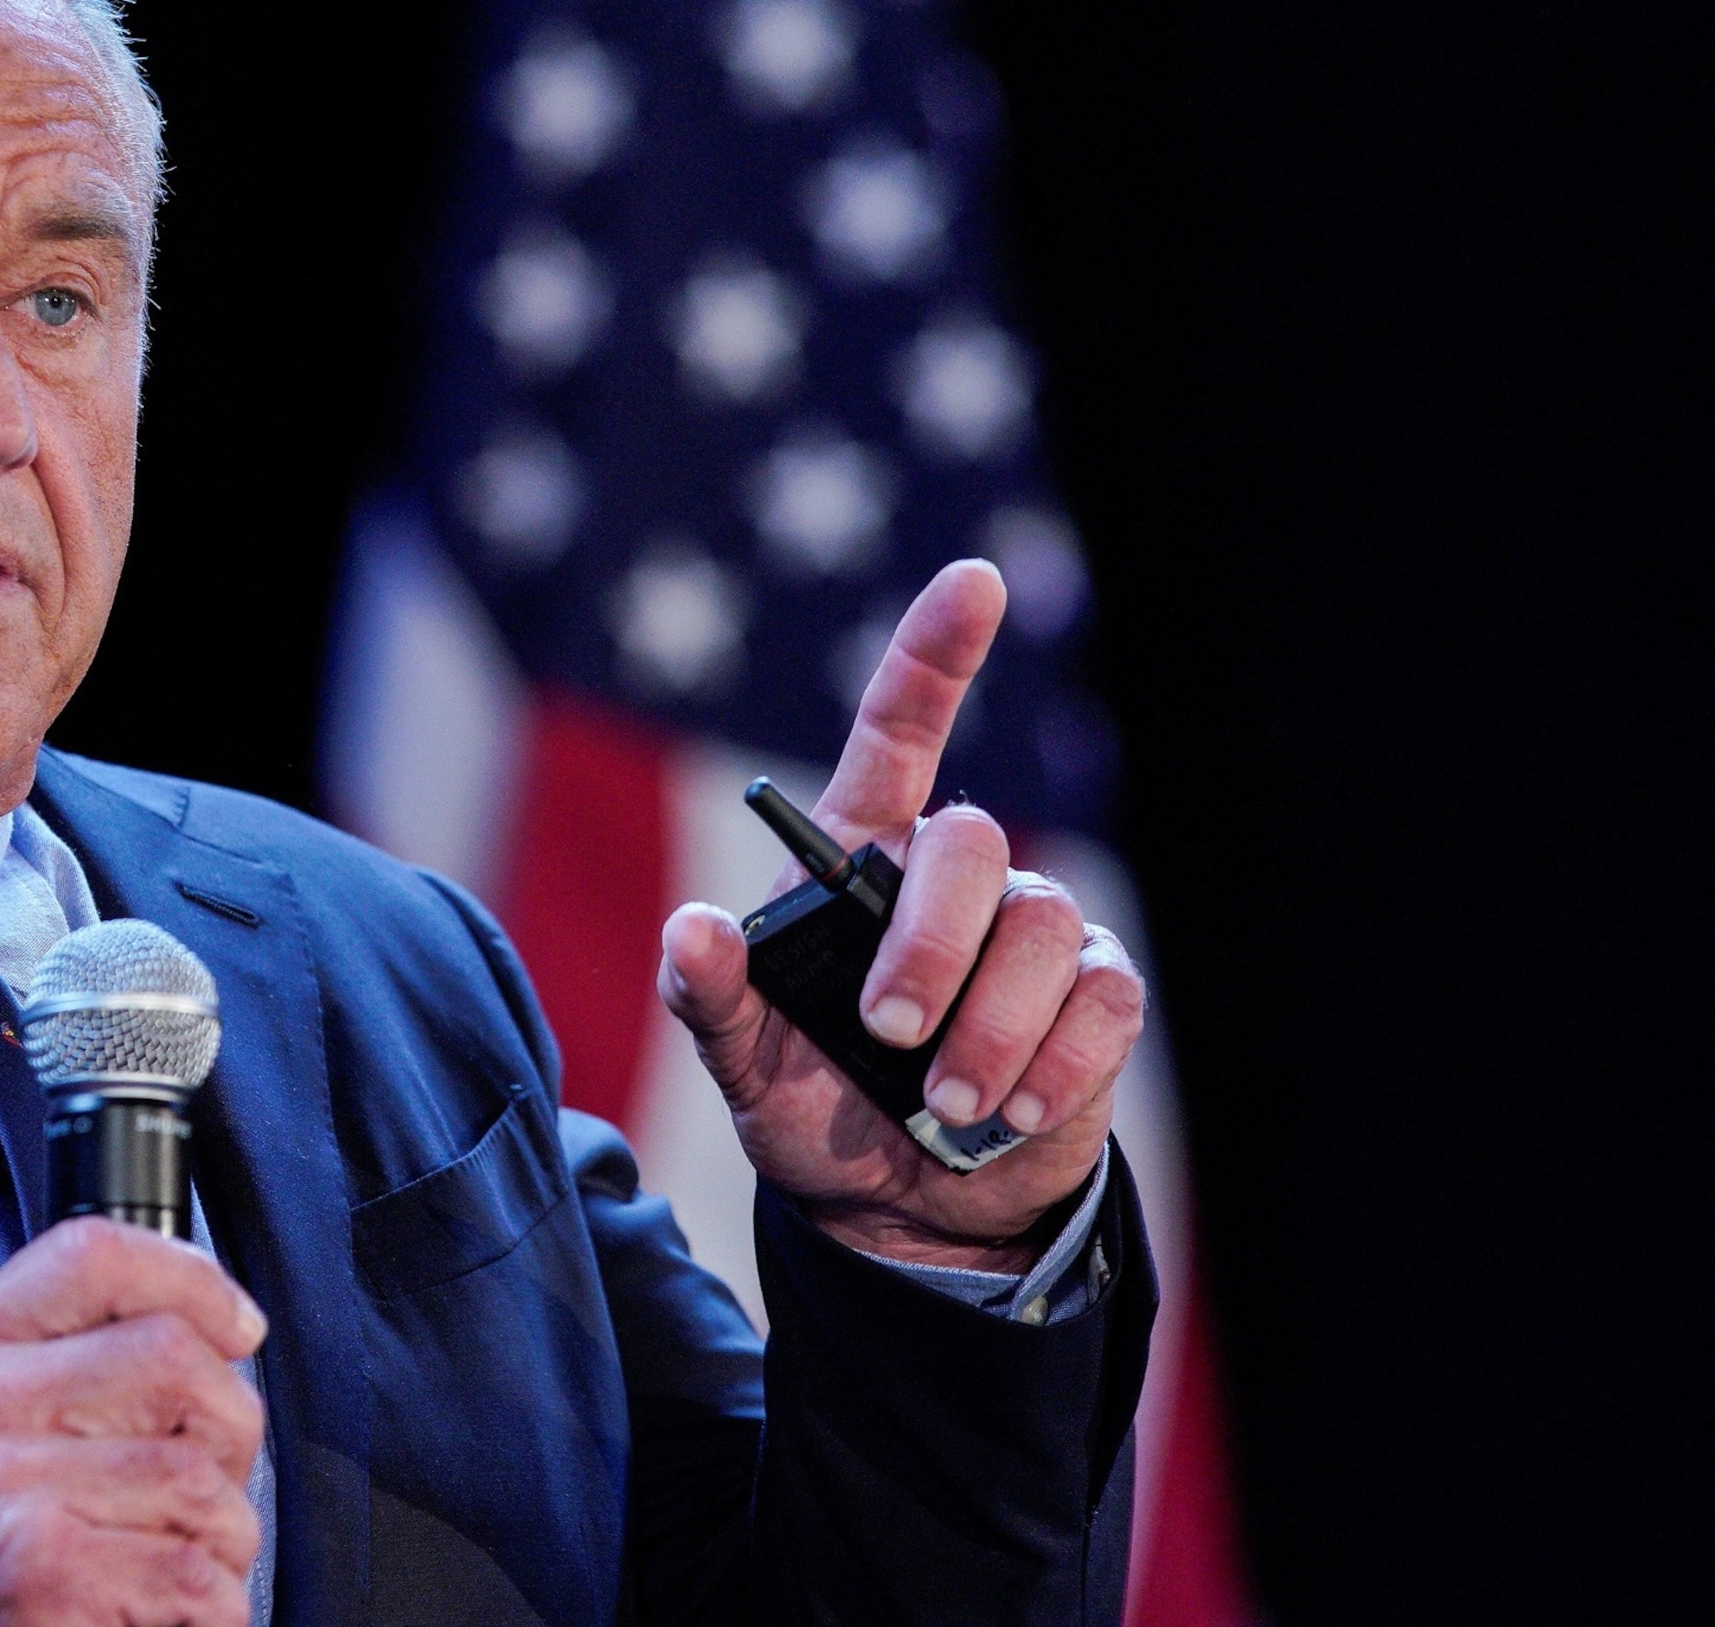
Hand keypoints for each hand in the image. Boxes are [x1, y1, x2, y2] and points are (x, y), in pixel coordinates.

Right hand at [0, 1216, 269, 1626]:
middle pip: (173, 1359)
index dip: (192, 1279)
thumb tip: (207, 1329)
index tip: (235, 1326)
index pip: (93, 1256)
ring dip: (219, 1539)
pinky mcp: (41, 1574)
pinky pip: (194, 1575)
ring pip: (200, 1479)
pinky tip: (162, 1616)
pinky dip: (210, 1608)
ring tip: (170, 1566)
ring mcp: (4, 1489)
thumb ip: (55, 1364)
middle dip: (229, 1428)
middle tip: (206, 1482)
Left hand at [657, 560, 1145, 1266]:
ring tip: (946, 1104)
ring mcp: (1031, 937)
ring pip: (1040, 930)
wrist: (898, 1209)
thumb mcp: (741, 1061)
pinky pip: (1101, 1001)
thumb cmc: (813, 1109)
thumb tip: (691, 931)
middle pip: (972, 846)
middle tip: (888, 1033)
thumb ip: (709, 997)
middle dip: (930, 945)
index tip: (973, 582)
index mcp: (863, 861)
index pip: (901, 731)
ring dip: (990, 1029)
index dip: (935, 653)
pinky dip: (1056, 1064)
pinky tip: (1012, 1113)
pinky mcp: (1093, 1004)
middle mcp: (953, 882)